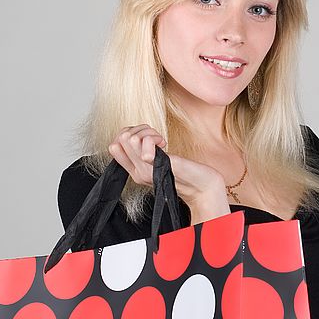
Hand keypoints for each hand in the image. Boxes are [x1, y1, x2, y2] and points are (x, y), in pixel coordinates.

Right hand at [108, 124, 225, 208]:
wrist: (204, 188)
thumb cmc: (187, 172)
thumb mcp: (160, 162)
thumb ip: (145, 152)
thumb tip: (135, 135)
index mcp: (136, 172)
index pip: (114, 147)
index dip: (129, 134)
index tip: (147, 139)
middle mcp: (138, 172)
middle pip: (120, 139)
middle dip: (138, 130)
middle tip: (155, 138)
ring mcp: (147, 170)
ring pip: (128, 137)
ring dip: (146, 132)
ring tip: (160, 141)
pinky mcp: (158, 165)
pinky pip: (143, 143)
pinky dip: (153, 137)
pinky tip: (164, 145)